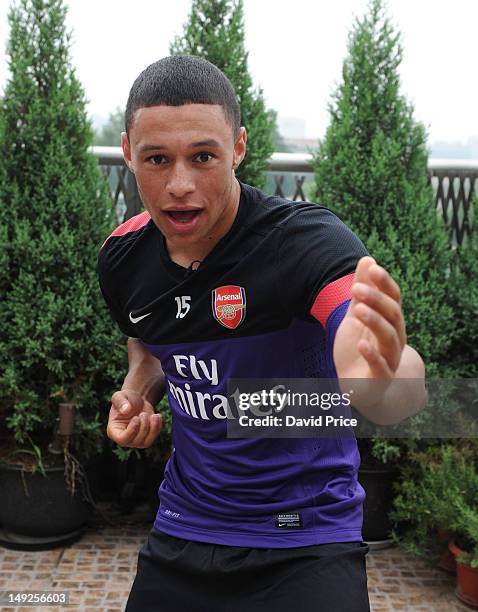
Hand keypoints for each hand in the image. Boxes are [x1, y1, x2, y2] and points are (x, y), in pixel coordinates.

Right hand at [106, 389, 162, 447]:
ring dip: (152, 429)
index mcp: (114, 430)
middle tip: (143, 413)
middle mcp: (125, 438)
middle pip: (136, 441)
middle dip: (143, 427)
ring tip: (154, 415)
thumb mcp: (120, 396)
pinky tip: (157, 416)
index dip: (131, 431)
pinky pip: (154, 437)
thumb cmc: (126, 398)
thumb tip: (126, 410)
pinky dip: (158, 427)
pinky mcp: (147, 437)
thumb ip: (121, 402)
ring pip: (146, 442)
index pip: (122, 439)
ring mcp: (136, 440)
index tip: (136, 418)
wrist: (138, 400)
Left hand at [333, 256, 406, 405]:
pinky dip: (372, 355)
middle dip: (376, 300)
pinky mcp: (378, 378)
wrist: (359, 386)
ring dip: (375, 322)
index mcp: (390, 322)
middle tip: (356, 289)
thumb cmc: (358, 348)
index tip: (372, 268)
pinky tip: (361, 344)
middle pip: (393, 316)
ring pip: (389, 339)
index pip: (393, 299)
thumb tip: (367, 260)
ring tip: (358, 309)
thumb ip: (362, 291)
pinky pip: (380, 367)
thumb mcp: (356, 316)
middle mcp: (395, 339)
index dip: (384, 284)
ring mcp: (389, 359)